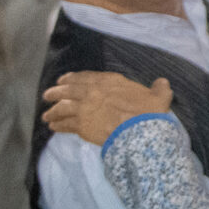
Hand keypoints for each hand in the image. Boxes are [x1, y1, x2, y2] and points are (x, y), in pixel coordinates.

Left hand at [42, 73, 172, 143]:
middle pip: (69, 89)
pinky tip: (53, 127)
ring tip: (46, 115)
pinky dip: (58, 125)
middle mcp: (93, 92)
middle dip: (56, 92)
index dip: (73, 78)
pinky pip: (64, 124)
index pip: (86, 77)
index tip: (64, 79)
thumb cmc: (149, 112)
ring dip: (53, 110)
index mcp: (110, 81)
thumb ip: (159, 88)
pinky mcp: (81, 125)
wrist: (139, 131)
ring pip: (62, 107)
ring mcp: (84, 108)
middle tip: (48, 95)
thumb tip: (162, 82)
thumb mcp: (159, 97)